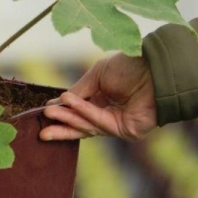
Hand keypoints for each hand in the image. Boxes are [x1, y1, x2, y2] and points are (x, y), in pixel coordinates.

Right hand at [39, 53, 156, 141]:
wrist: (156, 70)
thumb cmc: (129, 66)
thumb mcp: (97, 74)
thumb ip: (79, 89)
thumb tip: (59, 101)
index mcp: (104, 98)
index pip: (79, 110)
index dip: (63, 111)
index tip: (45, 110)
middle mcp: (109, 113)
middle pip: (81, 125)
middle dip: (61, 127)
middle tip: (41, 131)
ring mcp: (117, 124)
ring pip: (87, 126)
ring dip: (66, 119)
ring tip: (48, 112)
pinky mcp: (125, 131)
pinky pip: (98, 122)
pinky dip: (82, 112)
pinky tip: (67, 103)